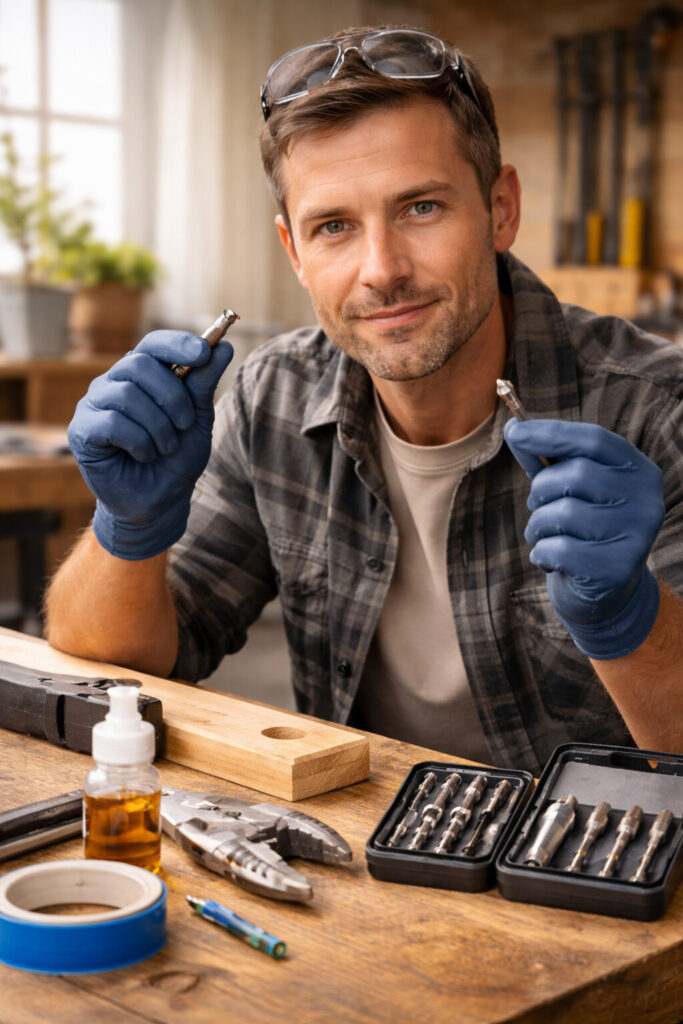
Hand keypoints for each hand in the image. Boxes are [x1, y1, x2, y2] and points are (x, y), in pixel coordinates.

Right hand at [68, 330, 232, 559]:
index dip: (177, 344)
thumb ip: (205, 383)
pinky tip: (144, 456)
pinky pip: (112, 423)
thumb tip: (224, 347)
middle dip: (172, 396)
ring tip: (166, 447)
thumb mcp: (198, 419)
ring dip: (158, 426)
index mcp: (142, 376)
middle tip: (186, 424)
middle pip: (139, 364)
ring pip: (126, 394)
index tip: (204, 352)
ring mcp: (93, 405)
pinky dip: (139, 442)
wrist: (160, 502)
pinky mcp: (81, 430)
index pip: (153, 344)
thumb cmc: (177, 458)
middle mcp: (113, 383)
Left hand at [504, 418, 664, 659]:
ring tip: (544, 537)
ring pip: (563, 513)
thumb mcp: (566, 491)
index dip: (551, 432)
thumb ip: (543, 460)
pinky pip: (560, 549)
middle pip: (575, 475)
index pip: (595, 439)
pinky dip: (542, 553)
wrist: (603, 595)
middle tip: (537, 508)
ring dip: (537, 526)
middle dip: (540, 491)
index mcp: (639, 471)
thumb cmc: (581, 531)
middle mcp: (646, 500)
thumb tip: (513, 427)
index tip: (513, 432)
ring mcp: (637, 536)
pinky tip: (552, 561)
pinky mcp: (618, 569)